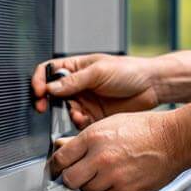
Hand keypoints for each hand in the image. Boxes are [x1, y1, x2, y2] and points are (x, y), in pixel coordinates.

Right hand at [32, 54, 161, 128]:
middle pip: (51, 94)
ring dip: (67, 114)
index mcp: (76, 67)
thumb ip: (74, 81)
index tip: (38, 91)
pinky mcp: (93, 116)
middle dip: (46, 102)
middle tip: (44, 108)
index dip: (39, 80)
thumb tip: (50, 88)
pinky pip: (78, 122)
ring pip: (64, 111)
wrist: (152, 87)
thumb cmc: (130, 71)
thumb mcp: (99, 71)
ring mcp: (85, 101)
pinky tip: (85, 120)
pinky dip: (78, 123)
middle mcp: (78, 84)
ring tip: (77, 114)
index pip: (48, 71)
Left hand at [47, 111, 185, 190]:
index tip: (57, 168)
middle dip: (70, 179)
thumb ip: (83, 138)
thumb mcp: (110, 123)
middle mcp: (101, 158)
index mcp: (94, 137)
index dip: (56, 166)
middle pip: (70, 180)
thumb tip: (62, 146)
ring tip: (102, 173)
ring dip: (90, 185)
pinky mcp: (127, 190)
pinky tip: (115, 178)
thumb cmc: (145, 129)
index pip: (60, 159)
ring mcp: (114, 176)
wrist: (174, 139)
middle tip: (76, 175)